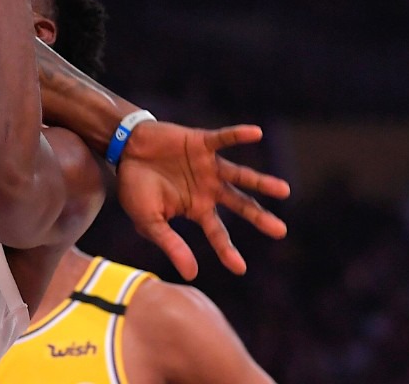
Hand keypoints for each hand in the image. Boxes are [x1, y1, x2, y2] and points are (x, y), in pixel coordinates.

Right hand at [115, 122, 289, 279]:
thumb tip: (191, 274)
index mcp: (197, 208)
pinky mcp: (202, 142)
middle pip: (240, 205)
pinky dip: (238, 135)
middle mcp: (208, 188)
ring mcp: (208, 166)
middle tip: (280, 231)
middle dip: (259, 217)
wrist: (124, 149)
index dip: (227, 250)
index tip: (240, 269)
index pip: (217, 233)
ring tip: (284, 191)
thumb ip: (171, 244)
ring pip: (240, 175)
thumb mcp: (149, 221)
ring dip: (261, 181)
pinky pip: (223, 138)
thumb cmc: (135, 187)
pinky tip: (256, 133)